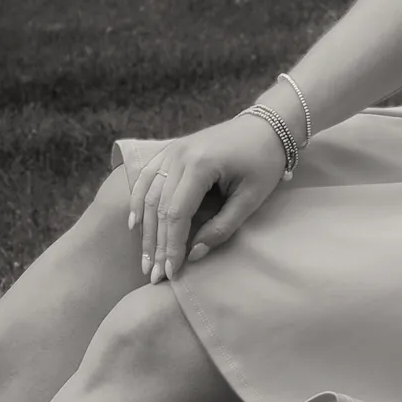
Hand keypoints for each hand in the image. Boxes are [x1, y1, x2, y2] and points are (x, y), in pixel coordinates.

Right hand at [128, 114, 287, 284]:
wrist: (267, 126)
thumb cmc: (265, 162)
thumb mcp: (251, 198)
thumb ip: (223, 227)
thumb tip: (194, 254)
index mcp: (200, 164)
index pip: (177, 213)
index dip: (172, 246)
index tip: (171, 273)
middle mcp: (179, 155)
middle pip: (159, 207)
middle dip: (156, 245)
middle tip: (153, 275)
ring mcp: (172, 150)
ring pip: (149, 195)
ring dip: (146, 230)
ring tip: (145, 260)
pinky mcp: (172, 150)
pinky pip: (147, 178)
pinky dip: (139, 201)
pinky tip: (135, 224)